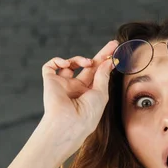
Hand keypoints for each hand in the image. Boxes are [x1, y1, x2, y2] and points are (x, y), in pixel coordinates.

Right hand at [39, 39, 118, 158]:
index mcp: (89, 94)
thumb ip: (103, 75)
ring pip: (70, 64)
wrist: (69, 122)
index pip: (98, 74)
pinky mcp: (50, 82)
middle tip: (113, 44)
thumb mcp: (101, 94)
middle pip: (88, 66)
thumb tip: (107, 61)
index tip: (116, 53)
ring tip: (88, 63)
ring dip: (79, 59)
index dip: (107, 63)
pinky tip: (66, 64)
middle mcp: (76, 88)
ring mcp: (63, 84)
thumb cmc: (88, 114)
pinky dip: (58, 61)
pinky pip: (51, 66)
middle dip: (100, 55)